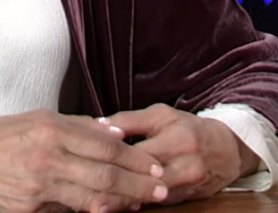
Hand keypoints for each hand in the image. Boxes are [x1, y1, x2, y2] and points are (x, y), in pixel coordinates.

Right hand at [0, 109, 167, 212]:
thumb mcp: (33, 120)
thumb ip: (73, 127)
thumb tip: (110, 133)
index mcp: (48, 130)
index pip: (103, 146)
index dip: (133, 158)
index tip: (153, 164)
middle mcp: (46, 157)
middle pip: (105, 175)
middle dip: (138, 183)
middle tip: (160, 187)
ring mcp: (39, 186)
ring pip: (93, 198)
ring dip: (123, 201)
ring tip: (142, 202)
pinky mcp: (31, 209)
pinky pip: (70, 210)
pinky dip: (93, 210)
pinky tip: (108, 209)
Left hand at [108, 103, 260, 204]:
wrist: (227, 150)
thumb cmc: (188, 127)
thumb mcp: (160, 115)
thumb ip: (130, 120)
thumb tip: (101, 124)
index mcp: (178, 142)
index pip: (143, 155)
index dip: (118, 162)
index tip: (93, 167)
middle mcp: (186, 168)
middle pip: (149, 183)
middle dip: (121, 191)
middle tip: (93, 198)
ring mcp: (188, 187)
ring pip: (153, 198)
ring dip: (128, 202)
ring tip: (100, 205)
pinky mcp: (188, 199)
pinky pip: (161, 204)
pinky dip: (140, 205)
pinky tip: (121, 206)